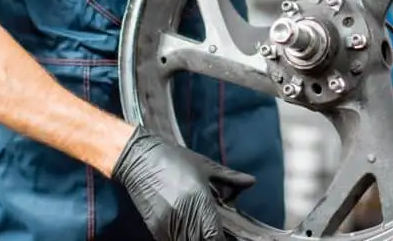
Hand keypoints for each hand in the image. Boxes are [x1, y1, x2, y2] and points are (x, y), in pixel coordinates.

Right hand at [112, 126, 252, 240]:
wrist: (140, 159)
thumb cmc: (175, 159)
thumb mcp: (205, 166)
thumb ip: (230, 178)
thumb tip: (252, 181)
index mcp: (199, 200)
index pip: (214, 235)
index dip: (221, 240)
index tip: (228, 237)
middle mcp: (184, 215)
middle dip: (210, 239)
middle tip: (216, 232)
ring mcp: (167, 224)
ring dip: (195, 239)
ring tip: (202, 229)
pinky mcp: (154, 228)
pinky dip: (181, 238)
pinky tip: (187, 229)